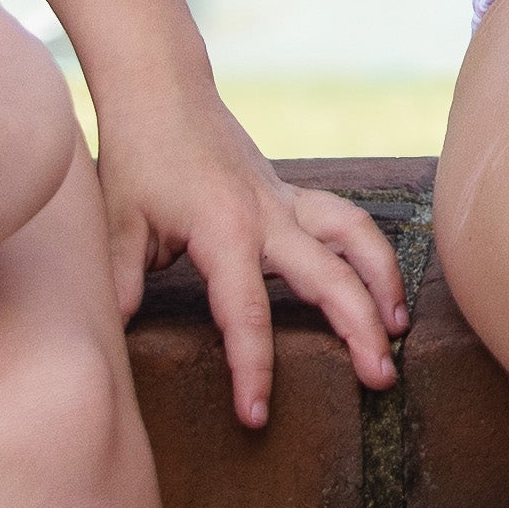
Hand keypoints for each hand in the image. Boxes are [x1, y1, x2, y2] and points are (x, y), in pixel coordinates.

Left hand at [92, 96, 412, 429]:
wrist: (161, 92)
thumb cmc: (138, 157)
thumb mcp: (118, 223)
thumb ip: (118, 282)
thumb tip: (109, 336)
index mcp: (223, 231)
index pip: (244, 312)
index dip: (252, 367)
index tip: (258, 415)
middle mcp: (267, 216)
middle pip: (329, 277)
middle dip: (359, 329)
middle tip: (381, 379)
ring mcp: (287, 201)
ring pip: (355, 238)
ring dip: (383, 282)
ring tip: (399, 330)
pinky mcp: (293, 196)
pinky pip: (346, 221)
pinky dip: (371, 252)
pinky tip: (381, 287)